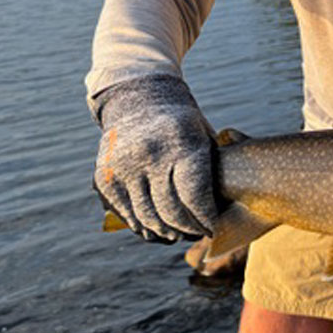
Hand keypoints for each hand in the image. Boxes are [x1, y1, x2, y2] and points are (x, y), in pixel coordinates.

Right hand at [93, 74, 216, 242]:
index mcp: (181, 143)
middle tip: (196, 233)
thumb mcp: (204, 136)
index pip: (195, 197)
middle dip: (188, 229)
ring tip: (177, 233)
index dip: (205, 220)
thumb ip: (212, 170)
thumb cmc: (182, 124)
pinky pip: (126, 213)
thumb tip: (227, 211)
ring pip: (147, 217)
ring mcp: (124, 166)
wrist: (139, 98)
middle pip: (171, 211)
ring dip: (165, 232)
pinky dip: (141, 226)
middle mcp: (151, 155)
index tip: (212, 228)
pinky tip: (155, 228)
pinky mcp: (106, 177)